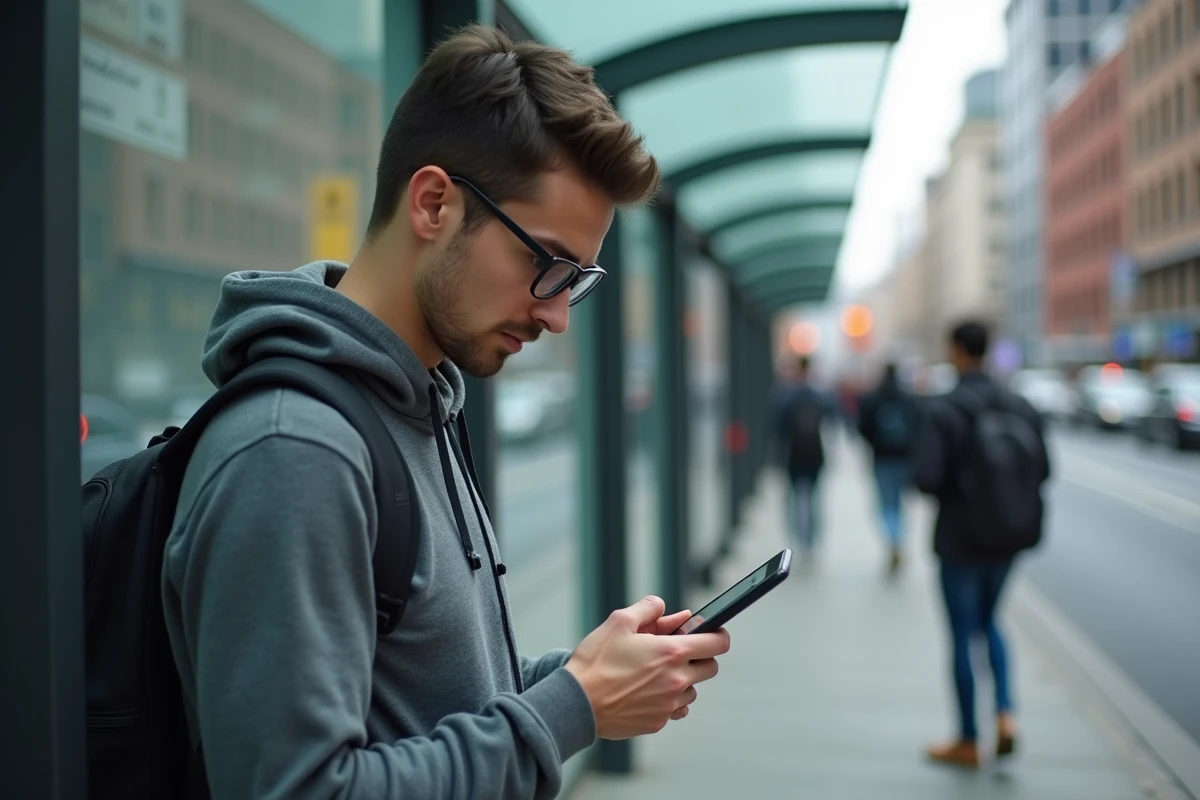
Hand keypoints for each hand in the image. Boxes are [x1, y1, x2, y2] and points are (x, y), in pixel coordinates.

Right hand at [565, 596, 729, 739]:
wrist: (576, 701)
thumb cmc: (596, 661)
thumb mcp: (619, 622)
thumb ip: (647, 609)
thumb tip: (663, 607)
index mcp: (672, 652)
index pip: (718, 643)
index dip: (717, 635)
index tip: (710, 633)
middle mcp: (677, 680)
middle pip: (711, 668)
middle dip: (698, 657)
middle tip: (675, 652)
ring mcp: (669, 705)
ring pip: (693, 690)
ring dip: (682, 680)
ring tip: (653, 674)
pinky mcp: (658, 723)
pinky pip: (676, 710)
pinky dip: (668, 701)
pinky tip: (648, 693)